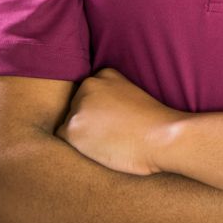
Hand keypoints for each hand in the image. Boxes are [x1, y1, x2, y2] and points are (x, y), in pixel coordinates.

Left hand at [54, 67, 184, 175]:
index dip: (98, 110)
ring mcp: (78, 107)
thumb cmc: (153, 122)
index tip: (113, 118)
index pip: (87, 93)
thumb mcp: (131, 94)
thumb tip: (97, 112)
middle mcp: (88, 86)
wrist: (160, 136)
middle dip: (87, 120)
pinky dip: (75, 146)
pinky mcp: (71, 130)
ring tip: (107, 141)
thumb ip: (111, 95)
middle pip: (75, 107)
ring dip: (81, 134)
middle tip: (110, 132)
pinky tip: (97, 148)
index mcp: (105, 74)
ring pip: (69, 123)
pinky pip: (62, 139)